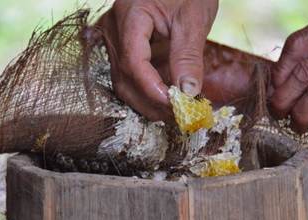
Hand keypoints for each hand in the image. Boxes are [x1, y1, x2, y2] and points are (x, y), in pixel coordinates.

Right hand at [96, 0, 217, 120]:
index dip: (152, 89)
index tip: (176, 105)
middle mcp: (114, 30)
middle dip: (150, 102)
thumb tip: (188, 93)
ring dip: (148, 101)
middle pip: (124, 79)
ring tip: (175, 110)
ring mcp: (115, 40)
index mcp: (130, 16)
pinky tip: (167, 96)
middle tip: (178, 115)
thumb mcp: (193, 18)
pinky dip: (148, 90)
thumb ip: (188, 56)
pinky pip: (129, 75)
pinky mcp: (123, 47)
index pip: (133, 63)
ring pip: (123, 82)